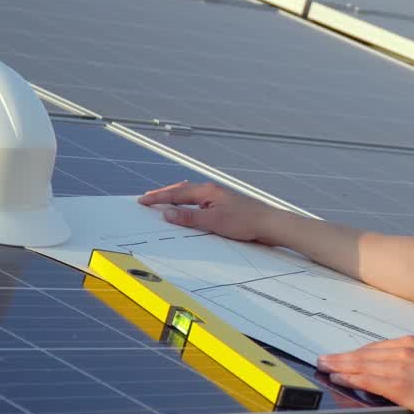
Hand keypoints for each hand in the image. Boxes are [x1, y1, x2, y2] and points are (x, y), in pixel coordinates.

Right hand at [138, 180, 271, 241]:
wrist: (270, 224)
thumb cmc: (245, 222)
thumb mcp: (213, 222)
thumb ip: (189, 217)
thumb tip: (167, 213)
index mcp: (208, 191)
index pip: (176, 193)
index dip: (158, 197)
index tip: (143, 200)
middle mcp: (212, 190)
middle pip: (182, 190)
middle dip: (164, 194)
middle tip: (147, 198)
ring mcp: (219, 197)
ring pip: (191, 194)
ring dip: (176, 197)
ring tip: (163, 199)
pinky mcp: (225, 205)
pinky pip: (200, 201)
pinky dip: (188, 202)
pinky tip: (189, 207)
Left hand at [317, 335, 413, 413]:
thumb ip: (409, 361)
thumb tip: (389, 368)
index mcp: (411, 344)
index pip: (375, 347)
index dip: (354, 353)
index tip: (341, 356)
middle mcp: (405, 351)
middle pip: (365, 353)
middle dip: (342, 357)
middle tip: (324, 360)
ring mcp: (402, 367)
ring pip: (363, 364)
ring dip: (340, 366)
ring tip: (326, 368)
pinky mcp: (400, 384)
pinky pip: (369, 379)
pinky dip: (351, 378)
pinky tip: (340, 378)